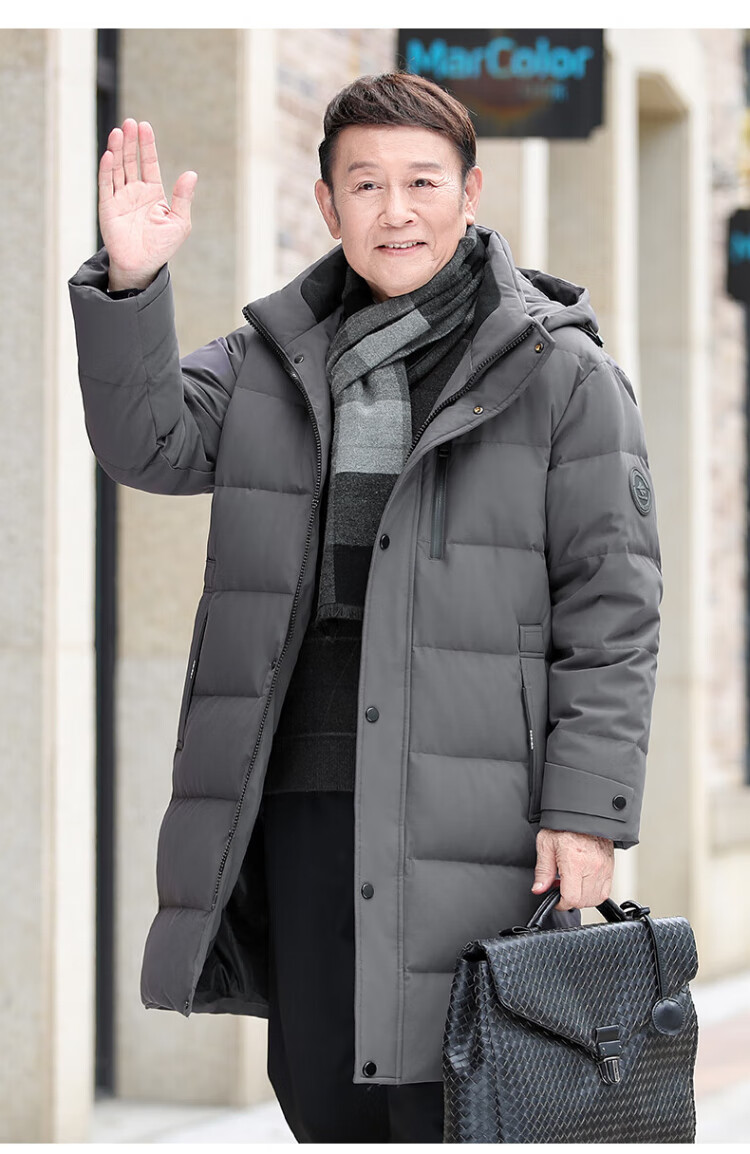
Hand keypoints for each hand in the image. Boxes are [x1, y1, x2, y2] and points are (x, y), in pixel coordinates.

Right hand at [98, 118, 197, 288]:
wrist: (143, 265)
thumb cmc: (162, 246)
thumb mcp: (180, 222)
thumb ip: (183, 198)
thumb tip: (191, 174)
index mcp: (152, 193)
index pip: (149, 163)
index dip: (147, 145)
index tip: (145, 127)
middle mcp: (134, 192)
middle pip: (131, 161)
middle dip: (130, 142)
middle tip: (130, 123)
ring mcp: (120, 198)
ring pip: (117, 169)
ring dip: (117, 150)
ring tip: (119, 132)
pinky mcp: (108, 207)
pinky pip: (106, 185)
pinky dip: (107, 170)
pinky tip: (110, 155)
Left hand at [531, 828, 614, 909]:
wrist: (585, 812)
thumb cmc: (564, 825)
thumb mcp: (546, 843)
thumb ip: (542, 870)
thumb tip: (538, 888)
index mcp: (574, 861)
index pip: (571, 898)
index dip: (561, 903)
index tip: (556, 899)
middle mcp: (592, 866)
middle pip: (584, 901)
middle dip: (570, 900)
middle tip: (562, 888)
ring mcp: (604, 868)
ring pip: (596, 899)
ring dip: (583, 898)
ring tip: (573, 885)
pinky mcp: (611, 868)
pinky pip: (605, 891)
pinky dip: (595, 893)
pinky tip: (584, 883)